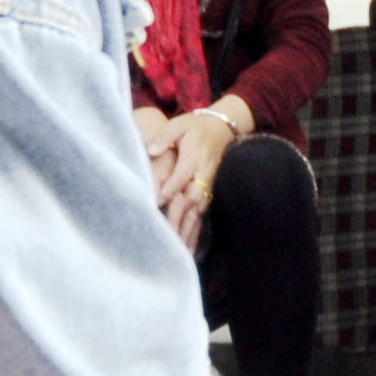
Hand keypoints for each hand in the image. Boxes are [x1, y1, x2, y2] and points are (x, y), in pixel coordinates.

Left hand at [143, 105, 239, 247]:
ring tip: (180, 251)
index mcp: (194, 157)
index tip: (157, 201)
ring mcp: (208, 186)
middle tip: (169, 236)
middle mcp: (202, 174)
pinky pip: (203, 214)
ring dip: (189, 230)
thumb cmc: (196, 127)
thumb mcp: (179, 124)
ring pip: (199, 210)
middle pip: (192, 198)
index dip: (171, 187)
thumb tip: (152, 150)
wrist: (223, 129)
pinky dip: (196, 231)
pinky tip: (189, 247)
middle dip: (181, 217)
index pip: (182, 175)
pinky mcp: (209, 193)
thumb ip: (164, 136)